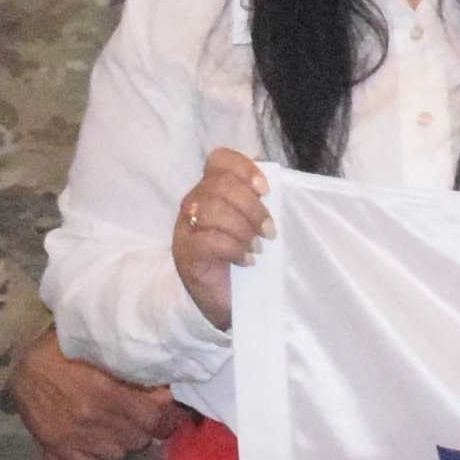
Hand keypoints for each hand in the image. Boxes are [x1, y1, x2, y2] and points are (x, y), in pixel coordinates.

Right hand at [9, 333, 175, 459]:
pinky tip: (102, 447)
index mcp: (106, 391)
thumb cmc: (65, 351)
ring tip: (120, 428)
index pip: (153, 419)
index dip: (167, 419)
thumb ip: (133, 373)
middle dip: (144, 429)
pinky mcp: (59, 448)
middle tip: (141, 416)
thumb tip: (166, 394)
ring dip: (124, 443)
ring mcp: (75, 437)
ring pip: (119, 455)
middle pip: (138, 439)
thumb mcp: (101, 352)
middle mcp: (92, 418)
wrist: (19, 365)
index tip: (169, 415)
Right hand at [174, 147, 272, 325]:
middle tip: (269, 230)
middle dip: (251, 206)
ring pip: (212, 210)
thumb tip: (272, 176)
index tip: (266, 190)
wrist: (221, 300)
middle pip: (219, 185)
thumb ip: (256, 200)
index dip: (244, 168)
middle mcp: (194, 203)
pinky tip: (247, 261)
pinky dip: (234, 249)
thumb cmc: (239, 256)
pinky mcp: (187, 253)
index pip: (219, 160)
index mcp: (211, 190)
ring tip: (258, 247)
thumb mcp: (250, 224)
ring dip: (243, 228)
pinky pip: (209, 241)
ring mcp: (186, 228)